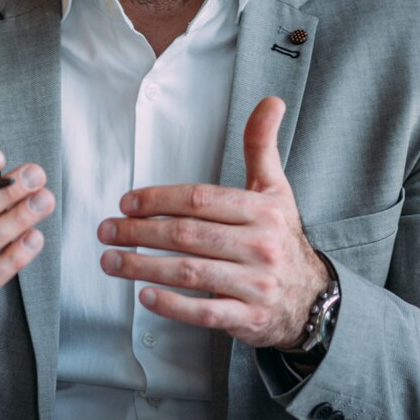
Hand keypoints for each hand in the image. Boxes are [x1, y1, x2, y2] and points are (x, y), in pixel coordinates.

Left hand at [97, 97, 329, 348]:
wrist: (311, 297)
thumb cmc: (282, 238)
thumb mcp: (276, 189)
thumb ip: (262, 146)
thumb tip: (269, 102)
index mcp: (262, 211)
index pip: (201, 200)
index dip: (158, 199)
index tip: (127, 202)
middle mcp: (260, 246)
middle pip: (188, 235)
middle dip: (140, 232)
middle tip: (107, 230)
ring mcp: (255, 284)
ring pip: (191, 272)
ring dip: (144, 267)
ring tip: (112, 261)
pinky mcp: (249, 317)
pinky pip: (205, 313)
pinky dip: (172, 305)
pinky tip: (145, 295)